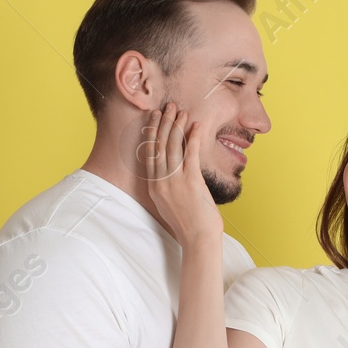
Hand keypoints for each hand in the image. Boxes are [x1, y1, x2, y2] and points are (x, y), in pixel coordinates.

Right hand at [145, 103, 221, 247]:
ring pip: (173, 147)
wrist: (197, 239)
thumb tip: (171, 176)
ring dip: (177, 127)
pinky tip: (196, 126)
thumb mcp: (170, 206)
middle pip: (160, 146)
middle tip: (167, 108)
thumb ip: (167, 189)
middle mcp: (161, 182)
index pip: (150, 154)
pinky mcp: (191, 181)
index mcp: (154, 188)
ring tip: (180, 112)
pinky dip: (193, 137)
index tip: (154, 119)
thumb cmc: (188, 226)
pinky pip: (190, 154)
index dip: (152, 134)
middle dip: (164, 124)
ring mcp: (175, 181)